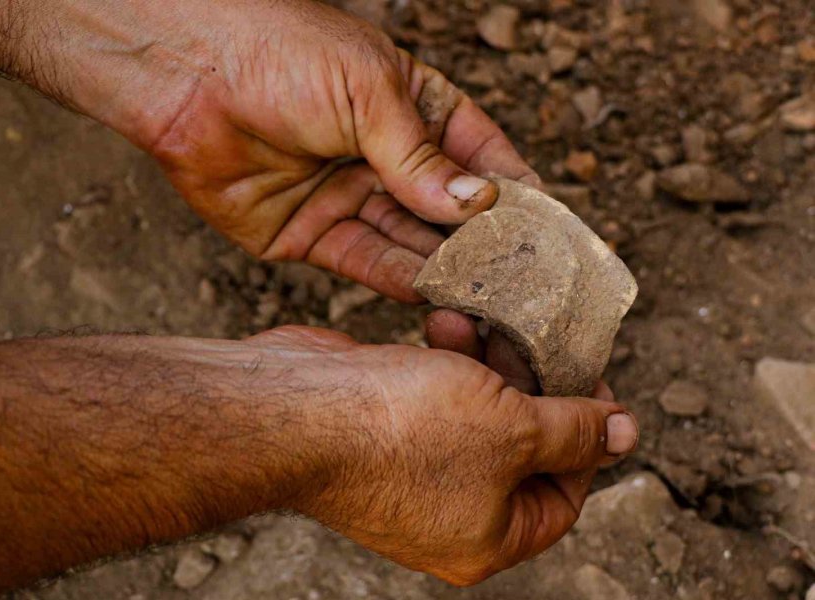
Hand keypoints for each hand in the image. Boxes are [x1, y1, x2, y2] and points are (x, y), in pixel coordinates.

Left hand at [121, 0, 538, 301]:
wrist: (183, 71)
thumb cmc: (280, 53)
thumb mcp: (368, 92)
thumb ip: (419, 158)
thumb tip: (479, 206)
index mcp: (412, 107)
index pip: (480, 156)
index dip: (517, 192)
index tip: (555, 232)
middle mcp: (385, 158)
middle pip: (448, 211)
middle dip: (485, 244)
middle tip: (527, 281)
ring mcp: (348, 198)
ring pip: (412, 244)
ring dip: (448, 270)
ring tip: (489, 298)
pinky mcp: (310, 236)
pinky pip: (366, 263)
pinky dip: (400, 281)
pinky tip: (435, 295)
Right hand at [249, 323, 636, 586]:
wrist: (297, 410)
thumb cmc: (404, 431)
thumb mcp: (514, 431)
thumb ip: (575, 433)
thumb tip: (628, 436)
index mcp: (486, 538)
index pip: (563, 497)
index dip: (587, 440)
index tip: (592, 385)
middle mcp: (449, 513)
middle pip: (519, 450)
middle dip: (531, 388)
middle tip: (545, 341)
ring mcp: (412, 471)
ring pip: (475, 414)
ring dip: (485, 362)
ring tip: (484, 321)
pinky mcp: (384, 430)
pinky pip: (434, 394)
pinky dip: (446, 358)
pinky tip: (446, 318)